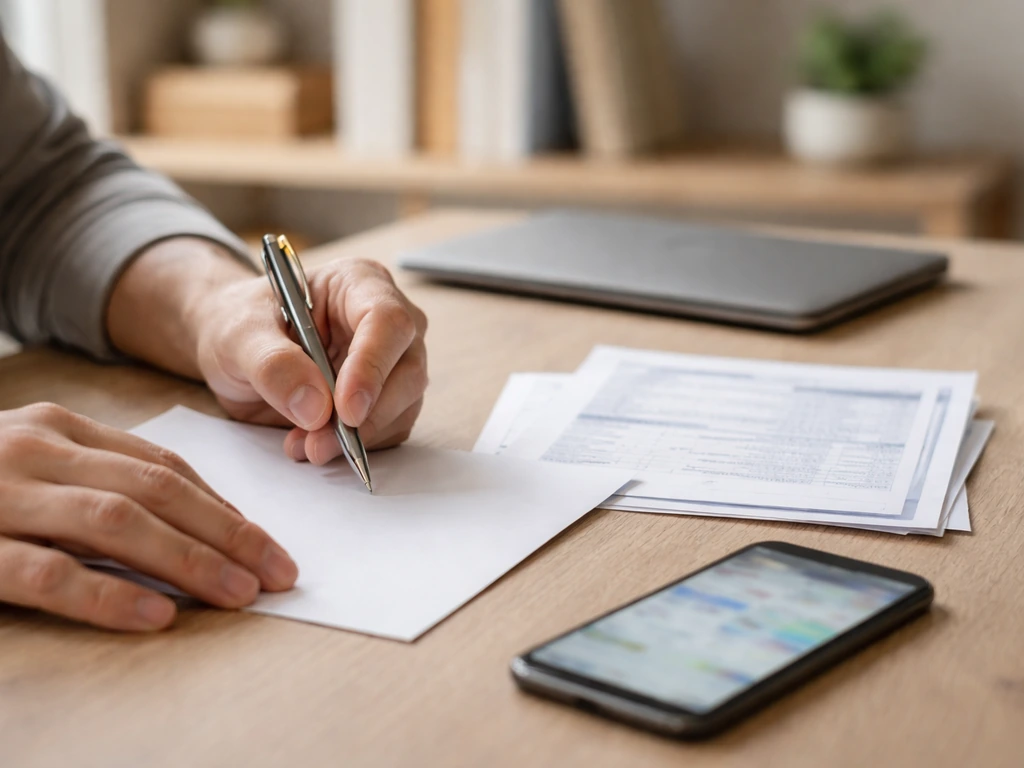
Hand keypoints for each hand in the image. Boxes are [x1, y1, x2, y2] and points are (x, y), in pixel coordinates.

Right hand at [0, 403, 297, 630]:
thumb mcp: (34, 469)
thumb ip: (100, 483)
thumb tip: (195, 523)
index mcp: (59, 430)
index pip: (161, 466)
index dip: (221, 507)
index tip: (266, 544)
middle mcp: (37, 451)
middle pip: (155, 490)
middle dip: (227, 533)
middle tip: (277, 572)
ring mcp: (2, 495)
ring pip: (115, 521)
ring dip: (188, 560)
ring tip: (238, 593)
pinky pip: (48, 573)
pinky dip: (108, 595)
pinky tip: (156, 615)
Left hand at [192, 258, 428, 463]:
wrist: (236, 350)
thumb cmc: (240, 323)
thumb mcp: (239, 334)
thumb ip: (273, 365)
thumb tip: (315, 406)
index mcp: (359, 283)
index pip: (387, 321)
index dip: (372, 366)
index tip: (345, 409)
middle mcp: (387, 322)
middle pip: (407, 370)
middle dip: (367, 415)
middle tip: (319, 442)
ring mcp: (392, 362)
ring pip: (403, 406)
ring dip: (359, 437)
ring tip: (306, 444)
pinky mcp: (386, 399)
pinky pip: (388, 430)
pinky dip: (355, 446)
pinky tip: (313, 442)